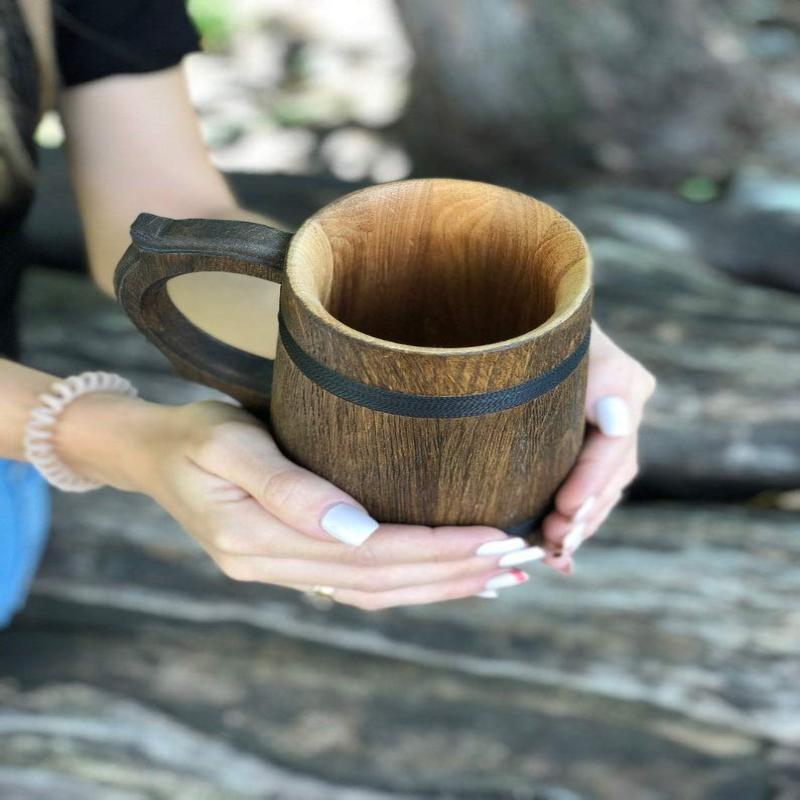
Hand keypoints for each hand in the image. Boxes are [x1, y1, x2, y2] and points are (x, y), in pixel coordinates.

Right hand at [59, 396, 545, 608]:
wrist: (150, 451)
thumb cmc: (192, 433)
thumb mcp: (228, 444)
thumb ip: (287, 487)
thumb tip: (356, 527)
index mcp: (259, 539)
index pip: (370, 553)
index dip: (437, 549)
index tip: (496, 536)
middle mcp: (274, 566)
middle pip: (383, 580)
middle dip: (455, 571)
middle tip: (522, 559)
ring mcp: (282, 570)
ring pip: (377, 591)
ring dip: (442, 585)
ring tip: (502, 577)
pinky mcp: (290, 560)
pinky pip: (360, 584)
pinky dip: (410, 583)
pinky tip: (446, 576)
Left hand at [540, 321, 656, 572]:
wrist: (519, 316)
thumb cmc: (529, 319)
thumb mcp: (554, 339)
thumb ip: (594, 374)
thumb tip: (616, 420)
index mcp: (620, 382)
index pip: (614, 443)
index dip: (592, 481)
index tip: (566, 509)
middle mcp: (622, 408)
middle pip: (613, 474)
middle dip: (585, 512)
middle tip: (555, 542)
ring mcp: (607, 428)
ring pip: (604, 487)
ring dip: (581, 522)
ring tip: (553, 551)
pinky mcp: (585, 444)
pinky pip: (590, 487)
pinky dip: (576, 520)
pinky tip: (560, 555)